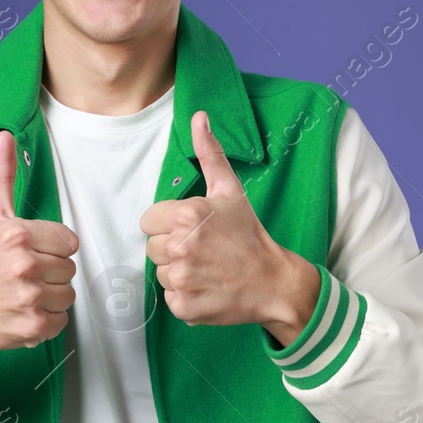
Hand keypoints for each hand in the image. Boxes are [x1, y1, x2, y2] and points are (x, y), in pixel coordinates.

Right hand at [0, 130, 78, 362]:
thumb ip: (3, 176)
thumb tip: (5, 136)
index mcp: (17, 235)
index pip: (69, 241)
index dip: (52, 248)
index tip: (30, 252)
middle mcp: (24, 266)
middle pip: (69, 268)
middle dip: (50, 271)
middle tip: (23, 274)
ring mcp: (29, 298)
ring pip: (68, 294)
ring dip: (51, 296)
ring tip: (24, 292)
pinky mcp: (33, 326)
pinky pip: (62, 320)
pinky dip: (48, 319)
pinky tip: (25, 311)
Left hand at [140, 110, 318, 342]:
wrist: (273, 281)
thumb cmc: (249, 234)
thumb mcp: (230, 190)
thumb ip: (209, 153)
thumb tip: (198, 116)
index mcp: (186, 215)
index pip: (148, 221)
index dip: (169, 224)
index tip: (194, 229)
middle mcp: (180, 247)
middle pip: (152, 248)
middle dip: (173, 248)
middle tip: (204, 250)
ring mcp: (181, 279)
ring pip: (160, 274)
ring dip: (179, 273)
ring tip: (207, 268)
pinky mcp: (183, 306)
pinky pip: (169, 298)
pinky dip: (186, 296)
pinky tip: (207, 287)